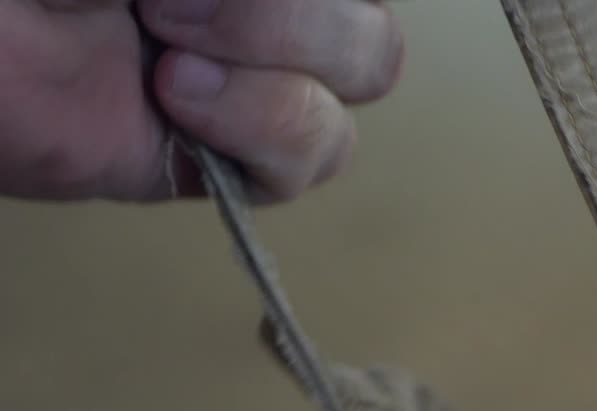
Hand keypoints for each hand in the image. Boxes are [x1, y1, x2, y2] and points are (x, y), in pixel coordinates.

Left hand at [0, 0, 402, 201]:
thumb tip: (255, 10)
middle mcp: (279, 4)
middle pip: (374, 15)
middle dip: (282, 17)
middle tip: (163, 10)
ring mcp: (268, 70)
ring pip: (369, 68)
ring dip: (275, 72)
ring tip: (169, 68)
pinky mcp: (243, 151)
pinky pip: (317, 151)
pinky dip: (263, 132)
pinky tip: (182, 110)